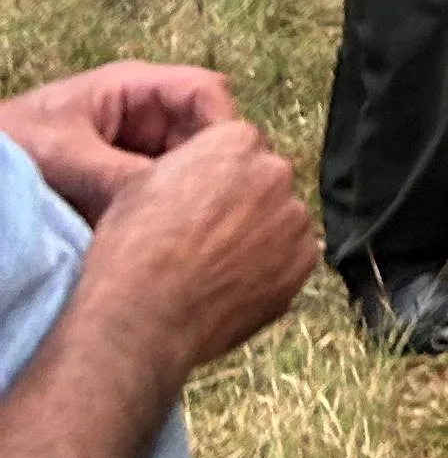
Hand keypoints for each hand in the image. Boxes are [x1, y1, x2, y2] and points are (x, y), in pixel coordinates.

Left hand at [0, 65, 236, 222]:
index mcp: (136, 90)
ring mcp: (138, 155)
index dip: (223, 128)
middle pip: (205, 136)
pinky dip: (165, 220)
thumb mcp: (65, 156)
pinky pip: (163, 200)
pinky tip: (160, 244)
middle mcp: (147, 120)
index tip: (224, 176)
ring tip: (178, 233)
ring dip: (185, 201)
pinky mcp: (128, 190)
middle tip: (203, 214)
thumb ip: (121, 173)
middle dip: (207, 173)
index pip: (206, 93)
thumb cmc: (12, 149)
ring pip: (188, 173)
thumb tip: (181, 204)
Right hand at [89, 114, 317, 376]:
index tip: (201, 201)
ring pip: (282, 220)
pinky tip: (235, 287)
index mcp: (236, 141)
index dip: (218, 177)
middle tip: (209, 237)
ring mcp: (293, 218)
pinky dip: (272, 270)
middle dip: (244, 203)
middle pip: (266, 181)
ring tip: (218, 268)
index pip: (241, 147)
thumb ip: (187, 165)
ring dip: (261, 236)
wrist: (144, 316)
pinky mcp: (303, 261)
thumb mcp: (141, 183)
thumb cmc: (133, 251)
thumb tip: (197, 174)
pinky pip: (293, 258)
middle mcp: (274, 172)